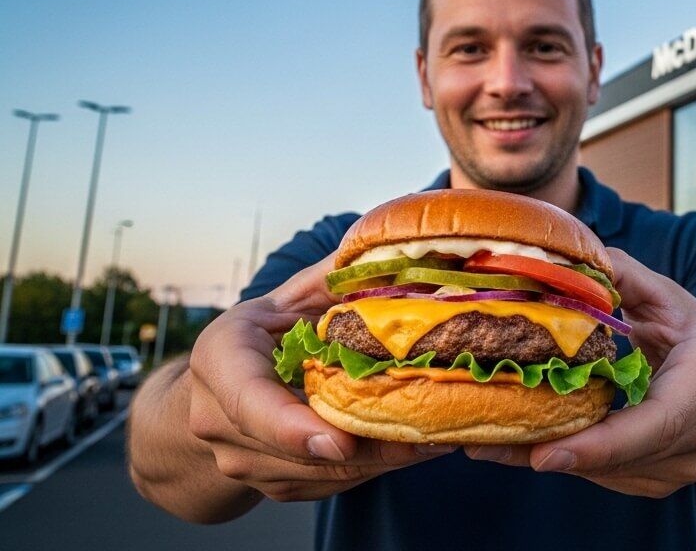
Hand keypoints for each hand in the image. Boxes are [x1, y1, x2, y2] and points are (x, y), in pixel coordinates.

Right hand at [186, 253, 452, 501]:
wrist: (216, 393)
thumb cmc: (263, 334)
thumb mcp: (288, 297)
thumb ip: (332, 279)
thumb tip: (387, 246)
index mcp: (221, 360)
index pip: (249, 402)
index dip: (292, 426)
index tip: (341, 438)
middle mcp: (219, 420)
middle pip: (301, 448)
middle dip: (371, 444)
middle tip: (433, 432)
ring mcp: (244, 462)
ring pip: (324, 472)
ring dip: (384, 458)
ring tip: (442, 436)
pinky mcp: (276, 485)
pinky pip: (334, 483)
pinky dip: (377, 466)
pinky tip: (418, 445)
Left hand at [466, 247, 695, 497]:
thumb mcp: (669, 297)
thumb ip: (625, 277)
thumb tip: (576, 259)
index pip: (657, 421)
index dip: (601, 442)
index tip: (545, 455)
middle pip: (623, 455)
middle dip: (553, 450)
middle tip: (485, 444)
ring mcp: (687, 464)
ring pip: (609, 472)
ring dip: (548, 457)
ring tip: (487, 444)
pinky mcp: (662, 481)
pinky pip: (609, 477)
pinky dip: (568, 459)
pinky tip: (524, 444)